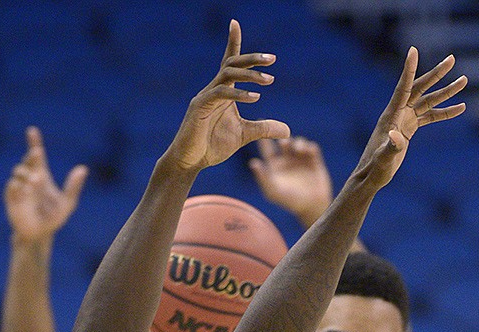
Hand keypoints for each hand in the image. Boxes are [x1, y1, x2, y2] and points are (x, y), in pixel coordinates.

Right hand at [4, 126, 87, 242]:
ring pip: (18, 173)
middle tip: (37, 152)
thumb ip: (74, 187)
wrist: (39, 235)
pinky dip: (17, 187)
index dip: (34, 142)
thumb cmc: (53, 218)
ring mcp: (19, 188)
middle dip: (31, 156)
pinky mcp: (12, 199)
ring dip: (26, 174)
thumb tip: (83, 169)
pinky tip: (24, 188)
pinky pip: (12, 188)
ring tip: (35, 181)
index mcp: (42, 176)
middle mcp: (29, 179)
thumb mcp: (67, 203)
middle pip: (27, 162)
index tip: (32, 130)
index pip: (36, 157)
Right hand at [168, 19, 289, 171]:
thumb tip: (288, 130)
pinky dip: (238, 94)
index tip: (235, 23)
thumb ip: (264, 129)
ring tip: (269, 80)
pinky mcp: (200, 107)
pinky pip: (221, 93)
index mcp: (223, 92)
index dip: (233, 42)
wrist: (190, 161)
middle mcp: (214, 89)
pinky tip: (254, 98)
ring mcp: (206, 96)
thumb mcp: (244, 136)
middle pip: (231, 63)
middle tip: (272, 59)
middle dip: (251, 58)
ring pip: (227, 74)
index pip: (229, 63)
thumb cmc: (212, 146)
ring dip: (249, 75)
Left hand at [249, 136, 332, 227]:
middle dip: (283, 137)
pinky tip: (307, 152)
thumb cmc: (289, 201)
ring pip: (298, 142)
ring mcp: (301, 160)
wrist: (311, 206)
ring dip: (297, 143)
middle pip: (283, 141)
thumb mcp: (273, 191)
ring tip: (297, 150)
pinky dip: (309, 147)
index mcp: (275, 167)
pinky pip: (312, 147)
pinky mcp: (314, 160)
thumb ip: (263, 177)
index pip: (267, 149)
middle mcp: (287, 161)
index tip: (261, 127)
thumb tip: (253, 163)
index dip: (263, 139)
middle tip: (283, 141)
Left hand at [355, 47, 466, 192]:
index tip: (414, 50)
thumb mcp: (384, 158)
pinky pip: (430, 116)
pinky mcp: (410, 129)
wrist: (372, 176)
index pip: (403, 88)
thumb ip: (391, 147)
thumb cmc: (375, 168)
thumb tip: (396, 136)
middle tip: (452, 59)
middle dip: (436, 74)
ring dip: (446, 92)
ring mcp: (405, 120)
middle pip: (420, 88)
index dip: (409, 70)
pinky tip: (460, 108)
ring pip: (429, 101)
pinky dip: (444, 112)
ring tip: (464, 81)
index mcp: (391, 115)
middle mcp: (399, 113)